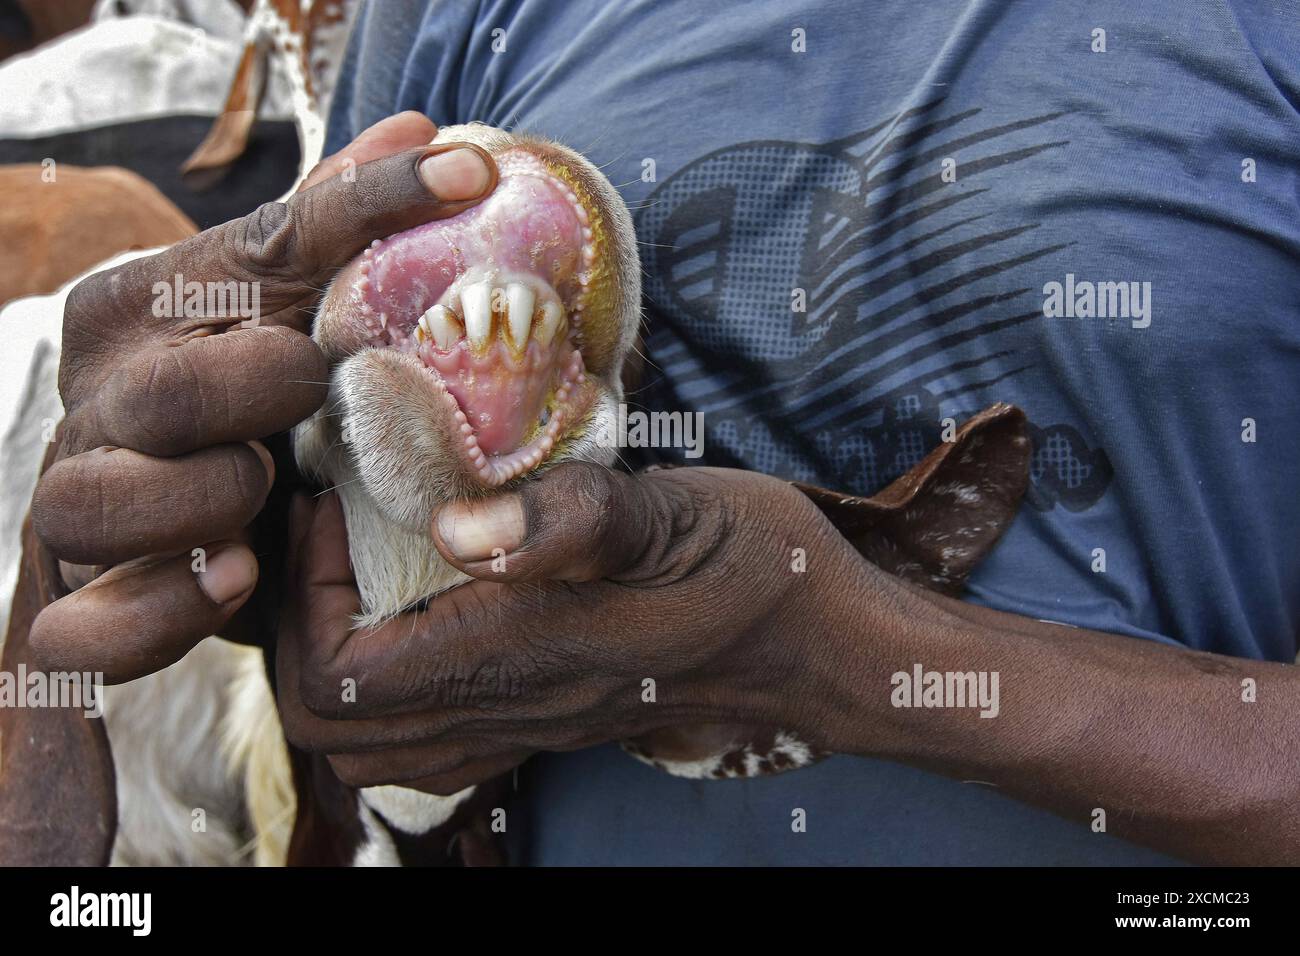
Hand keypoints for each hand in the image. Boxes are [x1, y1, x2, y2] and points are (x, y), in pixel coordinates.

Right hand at [28, 113, 497, 682]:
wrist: (178, 514)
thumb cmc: (248, 399)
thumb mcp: (291, 312)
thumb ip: (340, 231)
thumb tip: (426, 132)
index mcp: (147, 305)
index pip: (265, 241)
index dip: (370, 210)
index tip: (472, 178)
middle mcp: (97, 397)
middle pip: (159, 396)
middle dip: (251, 396)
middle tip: (313, 394)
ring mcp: (76, 497)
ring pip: (87, 504)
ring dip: (194, 506)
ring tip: (262, 503)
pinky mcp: (72, 599)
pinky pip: (80, 629)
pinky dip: (151, 618)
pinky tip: (230, 586)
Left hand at [277, 462, 871, 793]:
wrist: (821, 648)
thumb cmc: (756, 569)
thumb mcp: (677, 514)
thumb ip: (574, 520)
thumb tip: (457, 524)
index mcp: (524, 651)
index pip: (342, 675)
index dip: (307, 593)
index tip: (338, 507)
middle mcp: (509, 704)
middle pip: (329, 725)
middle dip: (298, 626)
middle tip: (331, 535)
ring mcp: (525, 724)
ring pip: (370, 746)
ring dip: (335, 662)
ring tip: (360, 572)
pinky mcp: (546, 720)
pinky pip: (425, 745)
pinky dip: (388, 694)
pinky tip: (419, 619)